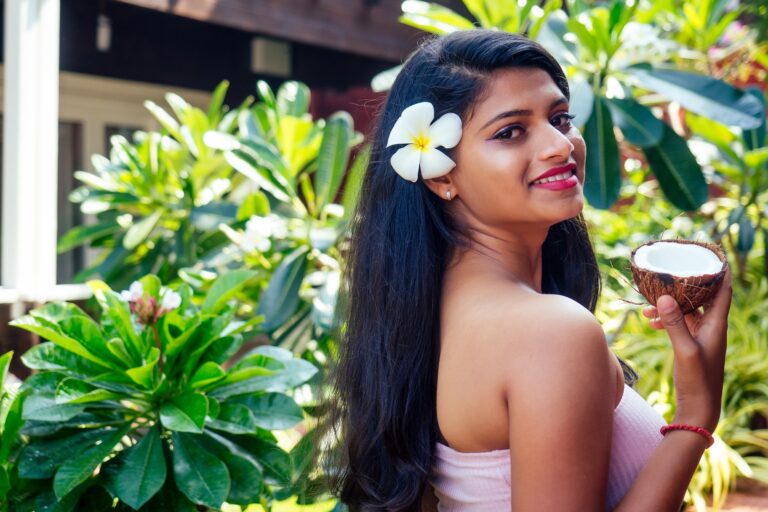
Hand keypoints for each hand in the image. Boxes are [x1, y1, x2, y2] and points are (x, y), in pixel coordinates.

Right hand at [641, 270, 731, 431]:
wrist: (700, 408)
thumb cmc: (698, 381)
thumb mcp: (685, 350)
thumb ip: (675, 323)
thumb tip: (663, 296)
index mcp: (717, 324)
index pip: (723, 290)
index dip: (719, 271)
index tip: (711, 253)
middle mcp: (711, 326)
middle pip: (701, 296)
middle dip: (685, 284)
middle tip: (668, 273)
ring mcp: (701, 335)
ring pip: (686, 309)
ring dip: (670, 303)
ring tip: (649, 305)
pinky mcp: (690, 344)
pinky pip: (679, 322)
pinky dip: (666, 318)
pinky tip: (651, 321)